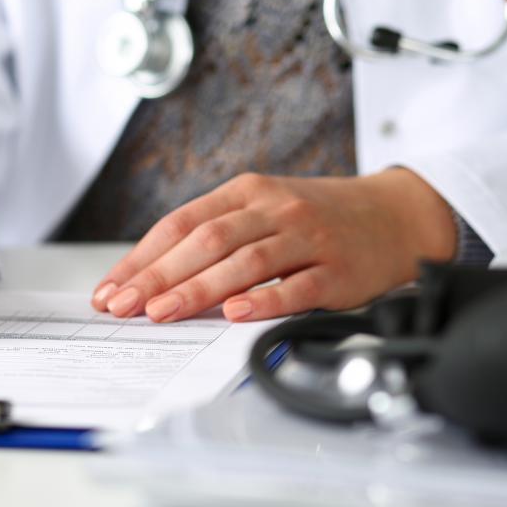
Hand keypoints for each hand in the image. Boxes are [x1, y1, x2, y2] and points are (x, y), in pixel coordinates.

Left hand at [91, 169, 456, 322]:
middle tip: (123, 305)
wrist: (395, 215)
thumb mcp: (262, 209)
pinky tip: (234, 314)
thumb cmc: (316, 218)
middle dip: (158, 275)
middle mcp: (273, 210)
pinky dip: (263, 300)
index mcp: (246, 192)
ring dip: (198, 289)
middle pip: (205, 241)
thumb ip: (214, 235)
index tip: (111, 289)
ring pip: (244, 262)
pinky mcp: (336, 271)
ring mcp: (306, 239)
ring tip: (162, 312)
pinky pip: (295, 286)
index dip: (142, 257)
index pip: (181, 224)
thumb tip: (153, 276)